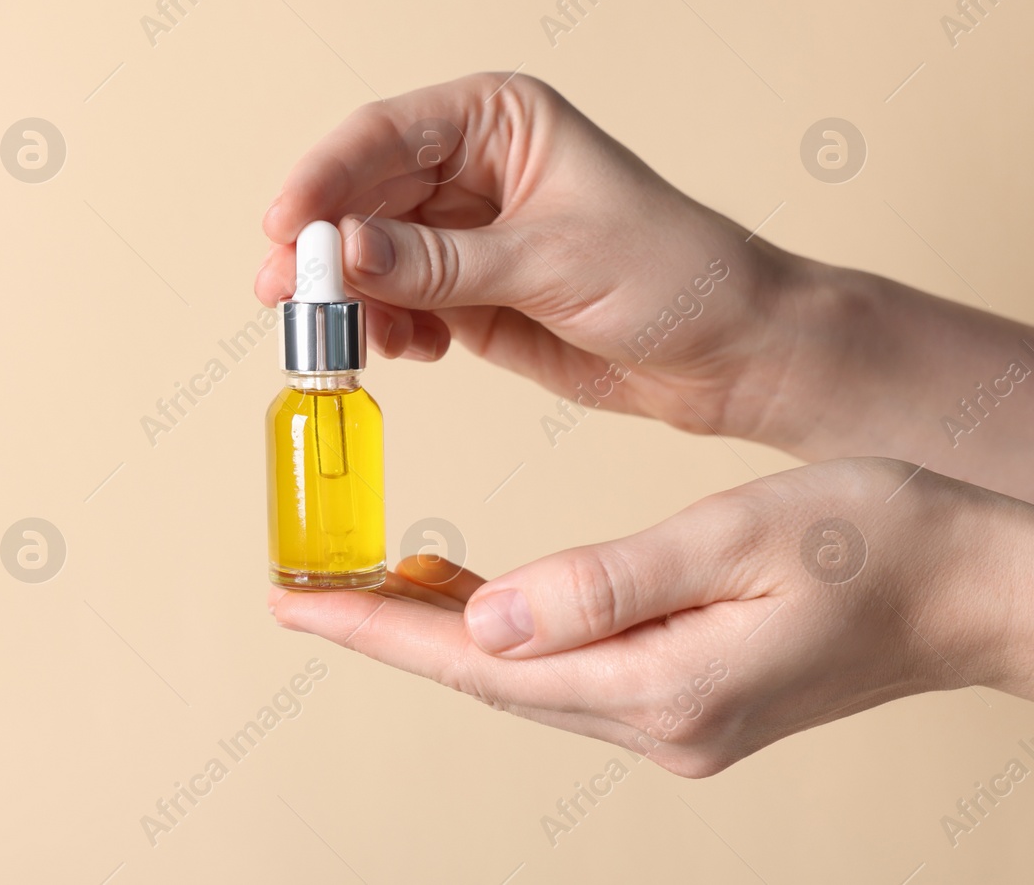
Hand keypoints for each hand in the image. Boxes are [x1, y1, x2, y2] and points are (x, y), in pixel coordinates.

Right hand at [255, 72, 805, 442]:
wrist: (730, 353)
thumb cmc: (673, 274)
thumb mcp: (549, 262)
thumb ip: (439, 262)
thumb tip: (342, 252)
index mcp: (499, 120)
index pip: (385, 134)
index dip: (325, 176)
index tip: (284, 225)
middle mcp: (473, 168)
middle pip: (363, 195)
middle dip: (323, 245)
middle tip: (284, 291)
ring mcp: (465, 234)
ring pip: (371, 254)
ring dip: (350, 295)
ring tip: (350, 336)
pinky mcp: (468, 292)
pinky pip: (398, 303)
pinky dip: (389, 327)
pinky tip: (412, 350)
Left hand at [269, 459, 1033, 774]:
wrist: (979, 588)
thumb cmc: (881, 542)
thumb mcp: (739, 540)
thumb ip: (606, 583)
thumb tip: (484, 618)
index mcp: (663, 688)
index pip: (480, 664)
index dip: (379, 630)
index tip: (298, 606)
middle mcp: (660, 725)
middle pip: (488, 678)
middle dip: (391, 633)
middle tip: (308, 592)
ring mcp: (677, 723)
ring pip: (523, 677)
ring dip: (442, 634)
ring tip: (367, 587)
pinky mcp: (691, 702)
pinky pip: (568, 671)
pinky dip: (508, 634)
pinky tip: (476, 598)